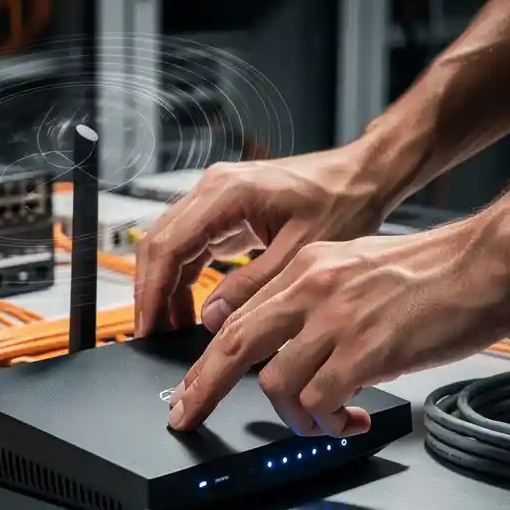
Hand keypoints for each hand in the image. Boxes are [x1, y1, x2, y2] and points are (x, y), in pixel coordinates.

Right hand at [134, 145, 392, 337]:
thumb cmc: (342, 200)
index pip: (168, 246)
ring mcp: (215, 197)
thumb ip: (251, 285)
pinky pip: (190, 246)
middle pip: (158, 244)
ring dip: (164, 287)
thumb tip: (212, 316)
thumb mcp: (299, 252)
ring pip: (169, 246)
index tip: (146, 326)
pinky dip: (184, 278)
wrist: (363, 175)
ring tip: (169, 328)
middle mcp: (213, 189)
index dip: (151, 291)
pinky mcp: (224, 210)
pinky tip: (191, 308)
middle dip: (150, 292)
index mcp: (226, 192)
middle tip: (150, 334)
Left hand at [165, 219, 509, 435]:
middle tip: (188, 418)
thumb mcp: (355, 270)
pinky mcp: (367, 349)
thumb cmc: (430, 271)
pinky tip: (350, 421)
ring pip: (275, 383)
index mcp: (305, 268)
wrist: (486, 262)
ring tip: (321, 423)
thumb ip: (316, 304)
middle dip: (203, 390)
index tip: (189, 390)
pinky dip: (328, 422)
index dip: (205, 361)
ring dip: (293, 417)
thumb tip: (293, 351)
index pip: (236, 318)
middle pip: (234, 346)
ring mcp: (337, 319)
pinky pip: (321, 401)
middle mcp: (312, 288)